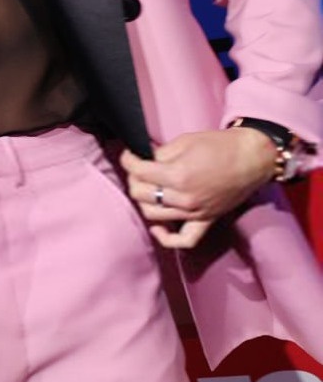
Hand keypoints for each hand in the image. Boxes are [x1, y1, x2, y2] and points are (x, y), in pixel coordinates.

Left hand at [120, 128, 276, 249]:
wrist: (252, 157)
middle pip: (141, 195)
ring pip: (153, 215)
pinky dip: (166, 237)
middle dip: (134, 179)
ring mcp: (195, 212)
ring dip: (144, 201)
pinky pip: (183, 240)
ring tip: (146, 188)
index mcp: (178, 175)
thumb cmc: (221, 146)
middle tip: (137, 168)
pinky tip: (157, 226)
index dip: (128, 160)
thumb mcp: (185, 141)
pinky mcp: (205, 220)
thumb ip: (160, 154)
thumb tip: (144, 160)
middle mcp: (184, 198)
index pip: (139, 172)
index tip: (129, 155)